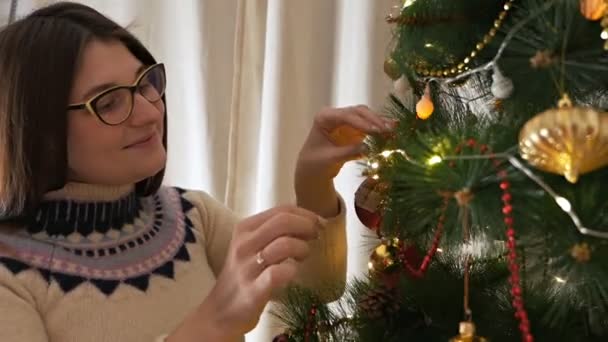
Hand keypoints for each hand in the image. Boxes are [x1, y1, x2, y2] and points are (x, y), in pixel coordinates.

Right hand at [168, 206, 322, 341]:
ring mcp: (247, 267)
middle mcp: (244, 244)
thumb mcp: (252, 247)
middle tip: (316, 237)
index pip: (281, 210)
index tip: (319, 223)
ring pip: (284, 244)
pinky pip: (279, 273)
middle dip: (307, 226)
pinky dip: (292, 270)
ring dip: (302, 248)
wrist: (220, 312)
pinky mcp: (253, 290)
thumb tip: (309, 223)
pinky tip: (293, 273)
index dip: (305, 214)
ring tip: (303, 257)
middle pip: (283, 222)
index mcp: (244, 229)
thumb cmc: (244, 277)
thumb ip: (274, 234)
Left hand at [294, 105, 394, 216]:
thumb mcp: (331, 159)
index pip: (345, 116)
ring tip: (394, 129)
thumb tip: (369, 148)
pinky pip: (370, 126)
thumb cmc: (316, 162)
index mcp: (324, 117)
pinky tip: (393, 129)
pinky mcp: (355, 129)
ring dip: (380, 123)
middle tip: (387, 130)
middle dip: (373, 120)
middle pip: (358, 112)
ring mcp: (347, 121)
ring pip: (366, 117)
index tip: (375, 130)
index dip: (361, 122)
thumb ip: (348, 152)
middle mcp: (336, 115)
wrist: (313, 167)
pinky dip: (380, 128)